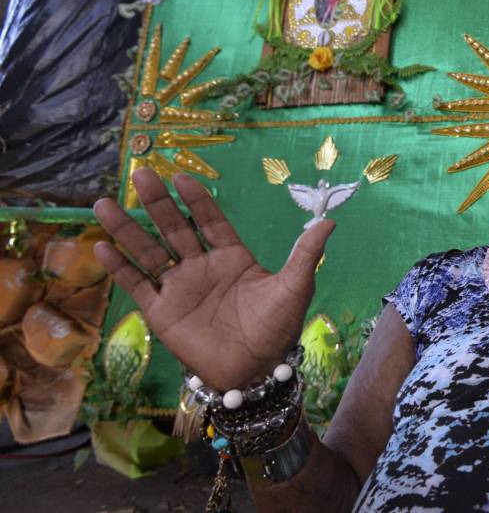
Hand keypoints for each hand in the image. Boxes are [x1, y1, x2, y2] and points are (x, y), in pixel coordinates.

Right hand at [93, 169, 334, 389]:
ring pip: (149, 252)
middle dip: (158, 203)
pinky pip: (138, 284)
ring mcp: (180, 288)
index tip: (182, 177)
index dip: (196, 200)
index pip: (210, 221)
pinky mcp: (163, 311)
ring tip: (104, 203)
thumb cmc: (278, 330)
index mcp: (232, 258)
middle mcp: (202, 267)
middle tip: (141, 174)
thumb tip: (330, 221)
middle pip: (175, 228)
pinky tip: (101, 246)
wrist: (255, 371)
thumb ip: (305, 254)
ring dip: (128, 229)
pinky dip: (120, 267)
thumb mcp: (295, 288)